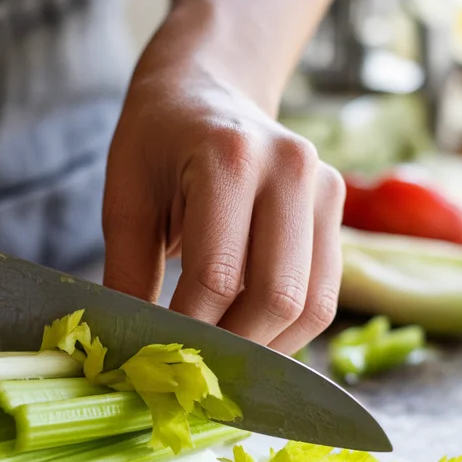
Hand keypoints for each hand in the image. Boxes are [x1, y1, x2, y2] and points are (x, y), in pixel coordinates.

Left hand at [101, 2, 344, 354]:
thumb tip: (126, 355)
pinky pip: (324, 295)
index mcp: (229, 158)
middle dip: (232, 350)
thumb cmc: (156, 141)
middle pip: (277, 298)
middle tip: (191, 373)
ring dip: (266, 350)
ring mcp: (324, 188)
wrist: (207, 89)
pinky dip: (287, 331)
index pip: (216, 277)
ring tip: (220, 363)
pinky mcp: (336, 210)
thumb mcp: (125, 200)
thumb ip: (127, 276)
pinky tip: (248, 339)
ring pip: (312, 306)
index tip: (156, 359)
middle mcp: (291, 169)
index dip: (186, 331)